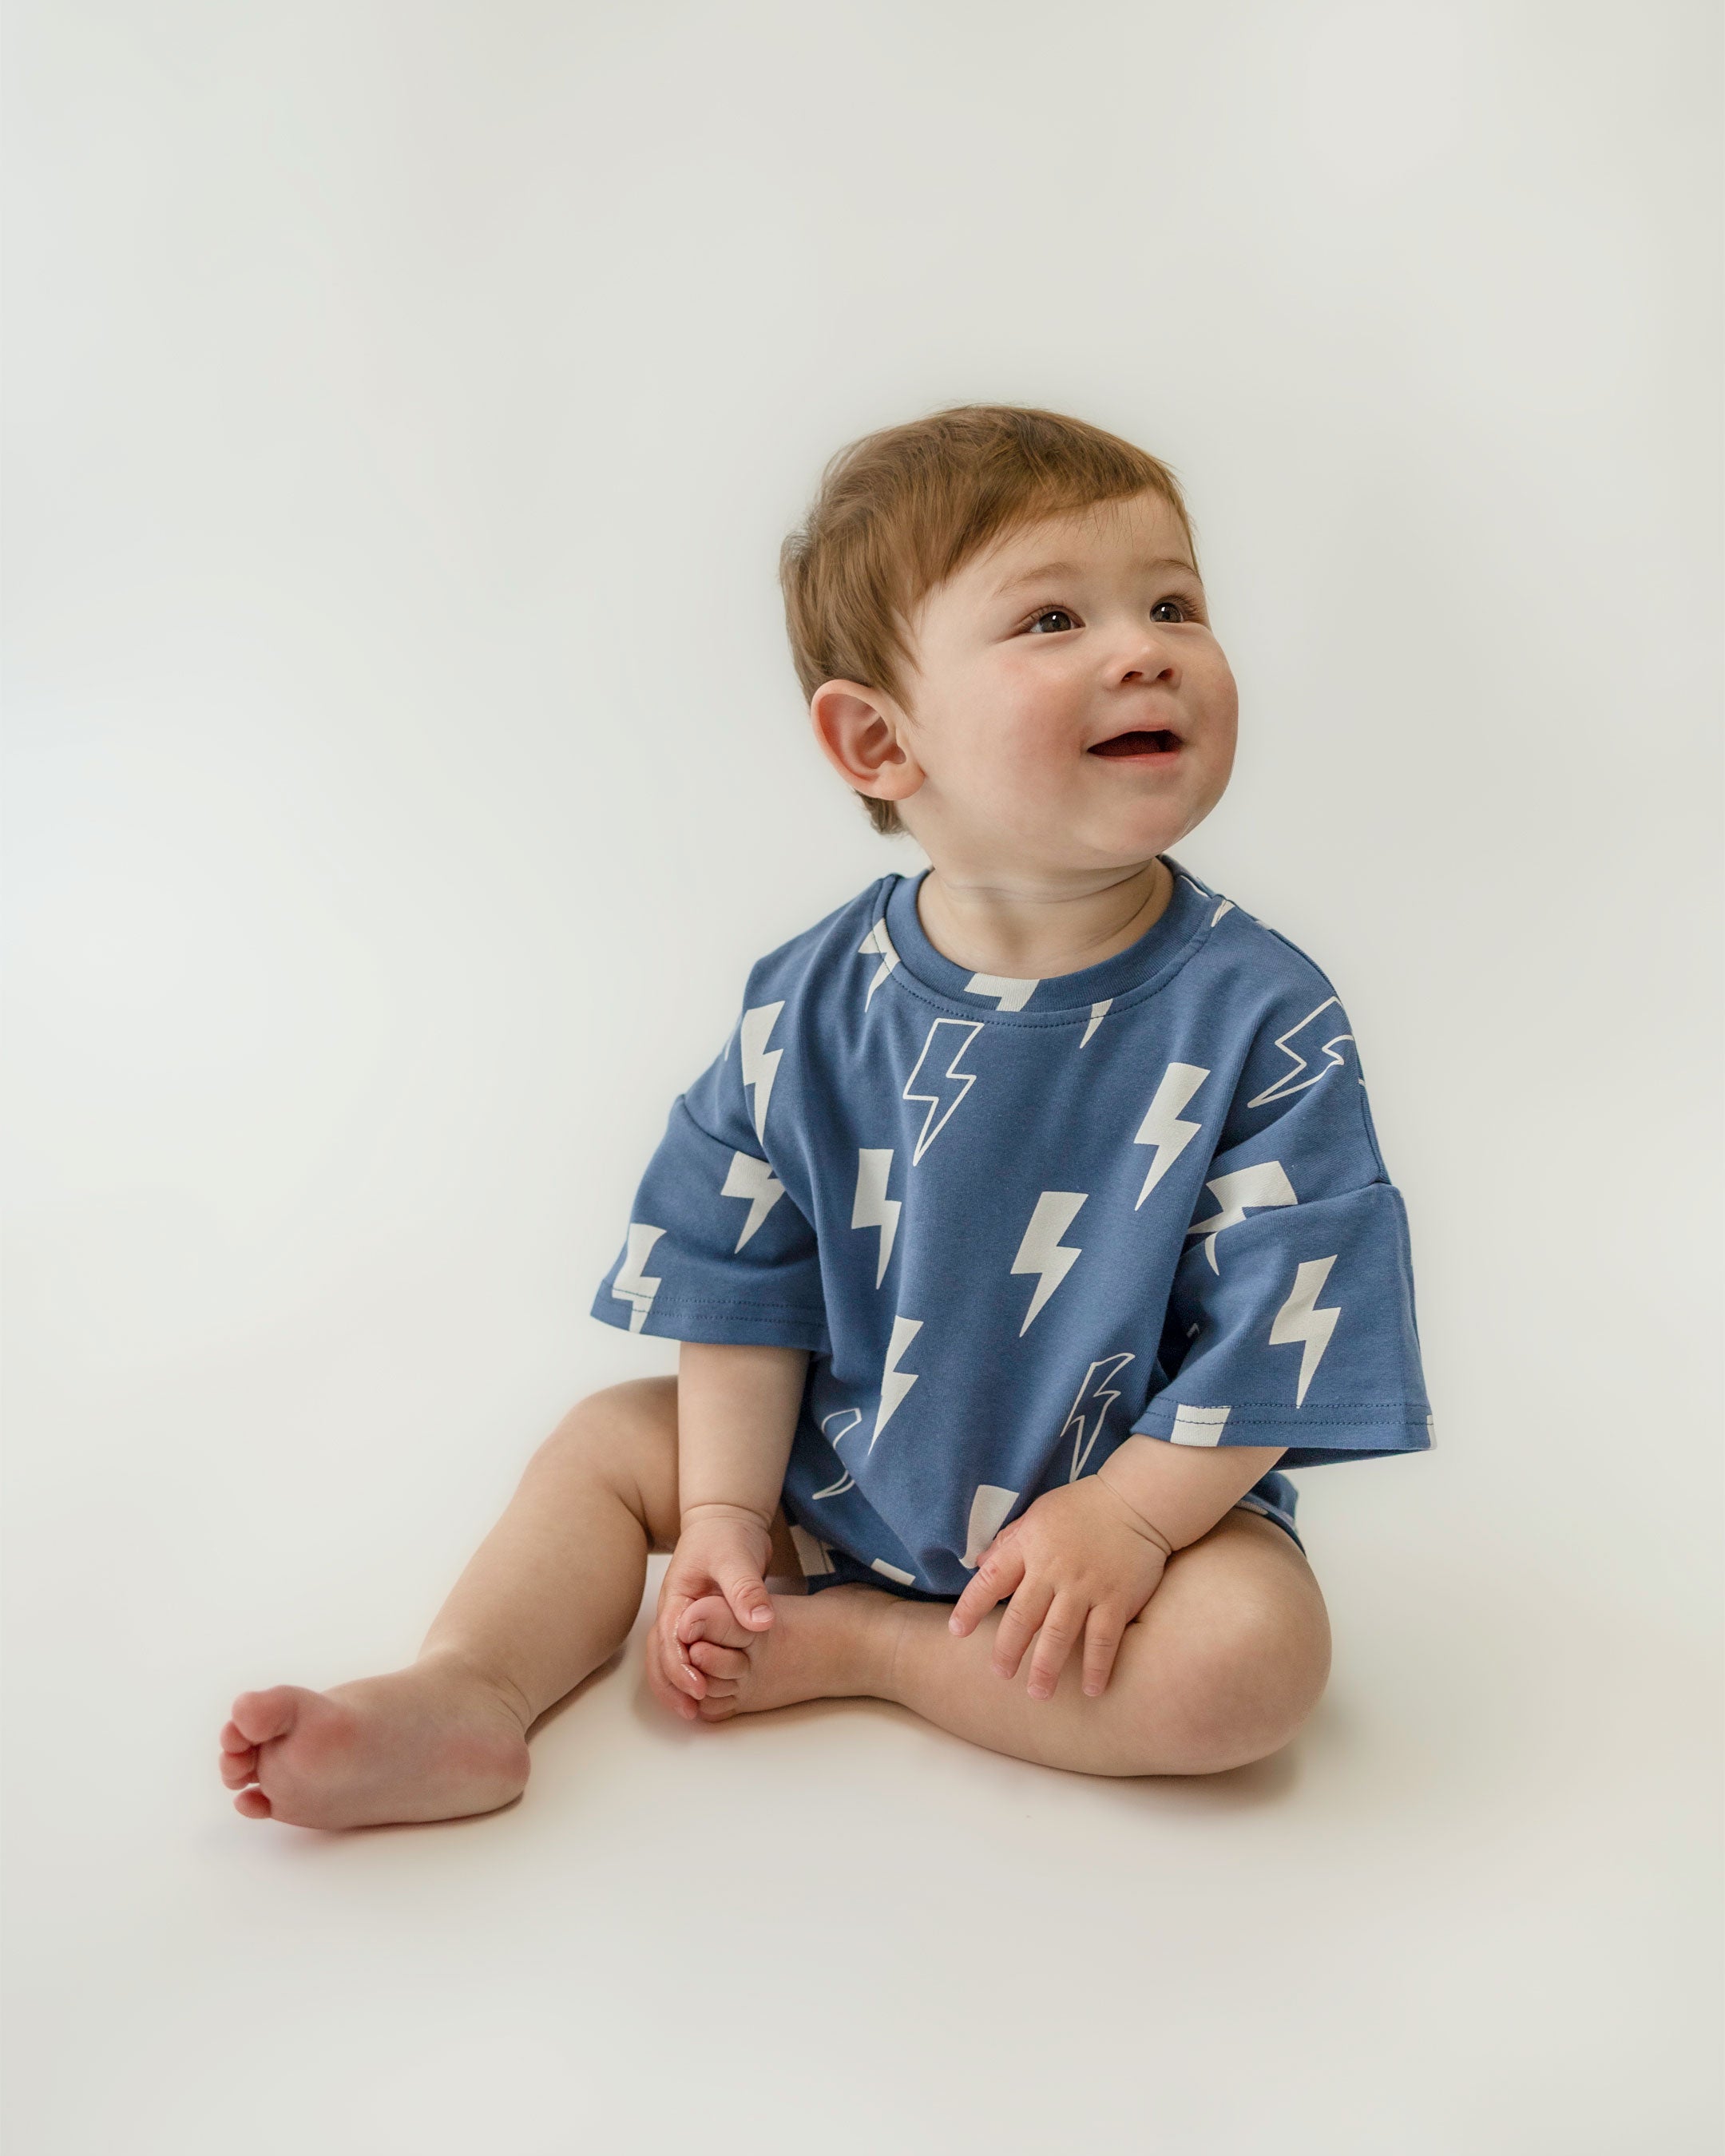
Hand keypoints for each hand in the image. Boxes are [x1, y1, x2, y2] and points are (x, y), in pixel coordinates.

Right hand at [646, 1503, 775, 1722]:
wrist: (727, 1519)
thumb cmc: (727, 1535)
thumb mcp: (737, 1557)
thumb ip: (746, 1588)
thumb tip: (759, 1622)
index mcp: (676, 1598)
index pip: (669, 1641)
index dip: (680, 1669)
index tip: (699, 1689)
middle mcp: (675, 1612)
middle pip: (659, 1657)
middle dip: (671, 1686)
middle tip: (693, 1711)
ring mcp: (684, 1620)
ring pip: (668, 1660)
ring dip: (677, 1686)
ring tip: (696, 1711)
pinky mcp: (699, 1626)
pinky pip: (687, 1657)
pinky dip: (691, 1676)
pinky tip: (708, 1693)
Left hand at [946, 1478, 1172, 1701]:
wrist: (1137, 1500)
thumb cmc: (1083, 1507)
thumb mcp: (1038, 1514)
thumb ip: (1010, 1541)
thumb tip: (979, 1563)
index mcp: (1030, 1547)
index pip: (991, 1579)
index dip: (970, 1606)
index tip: (956, 1631)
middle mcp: (1054, 1570)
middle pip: (1023, 1617)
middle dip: (1008, 1649)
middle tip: (1000, 1674)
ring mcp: (1086, 1587)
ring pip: (1059, 1634)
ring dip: (1046, 1667)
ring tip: (1038, 1693)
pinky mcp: (1116, 1599)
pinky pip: (1103, 1639)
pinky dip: (1097, 1666)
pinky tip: (1092, 1689)